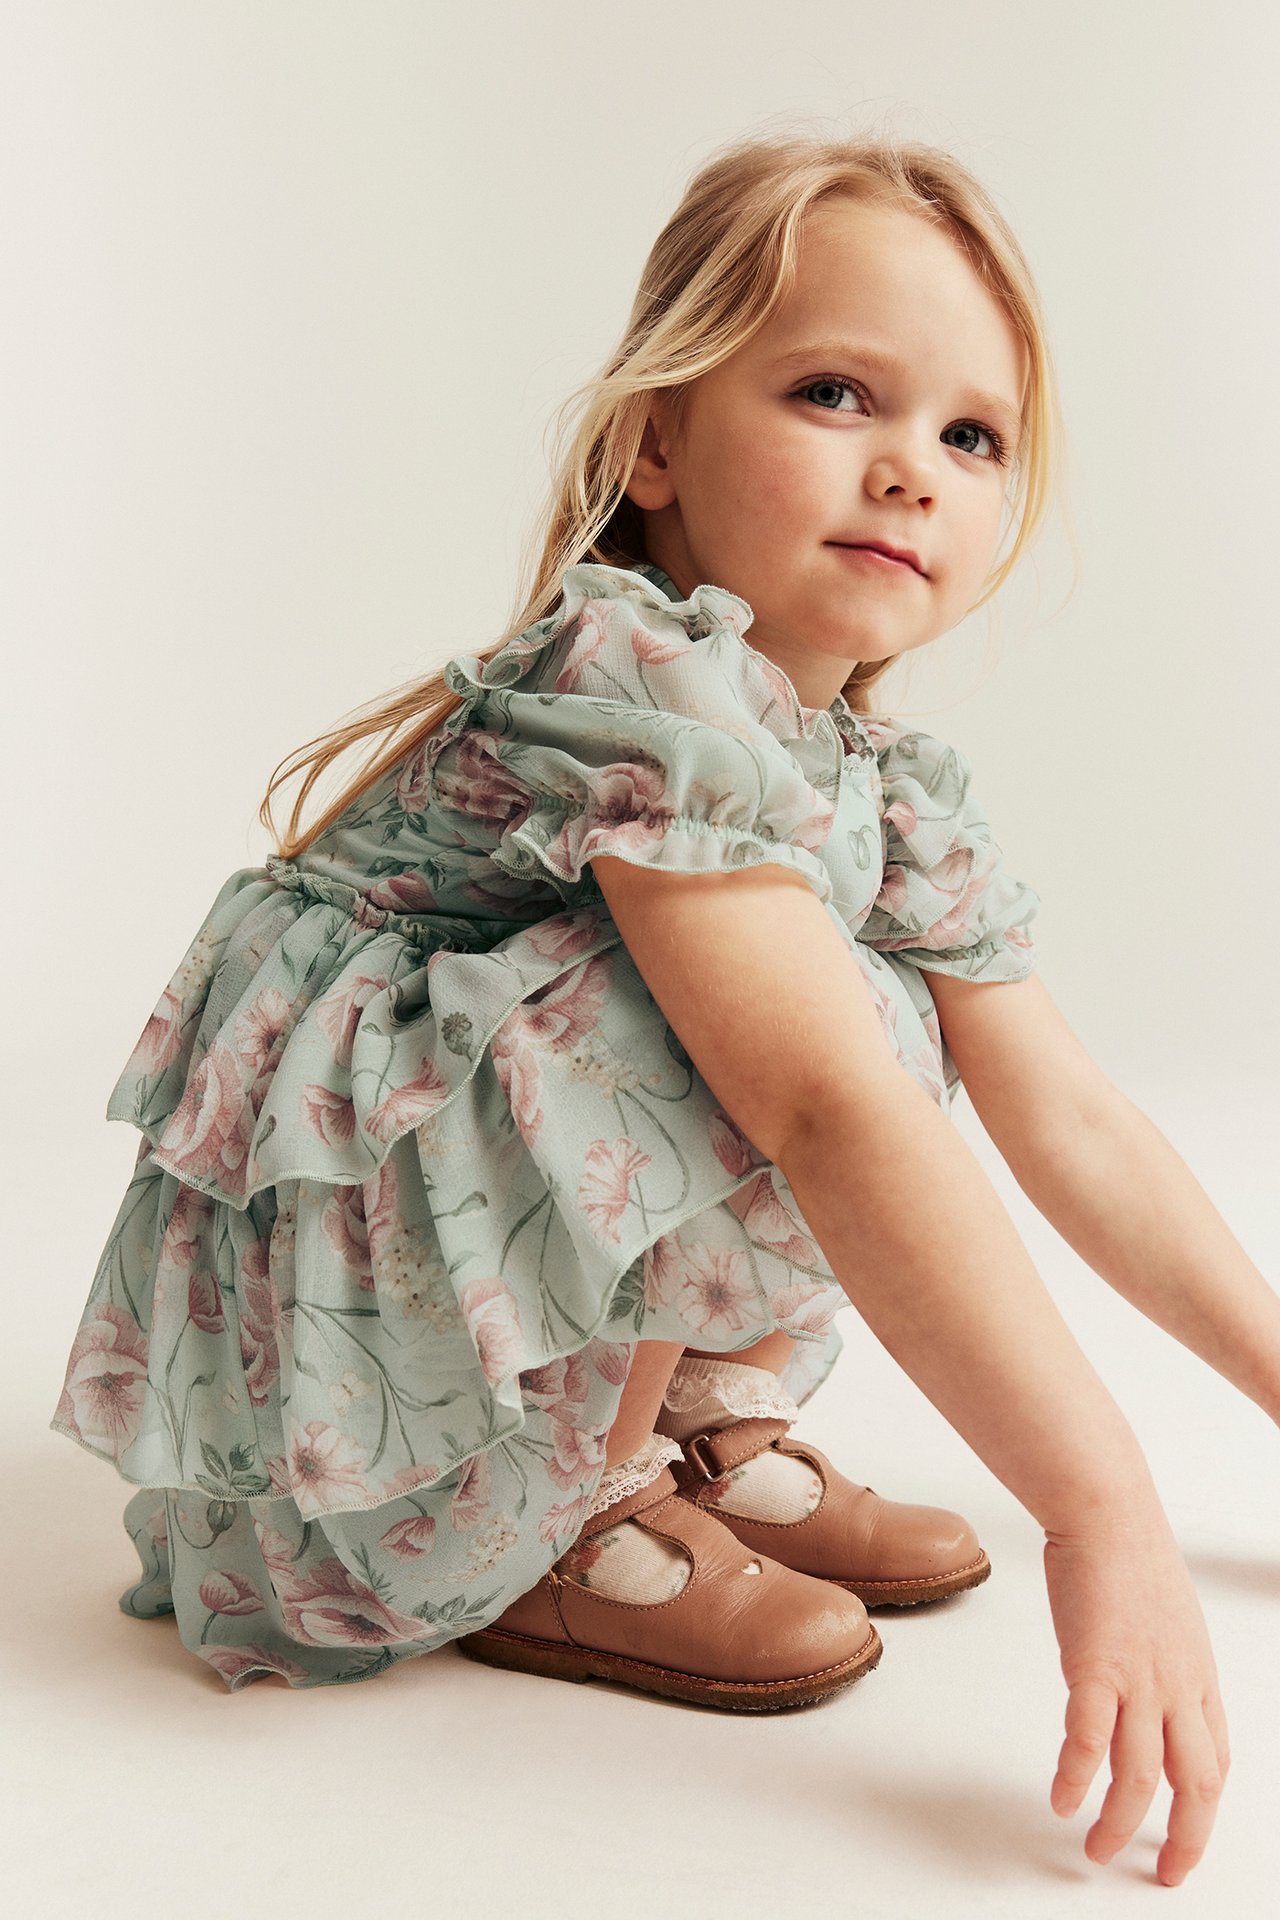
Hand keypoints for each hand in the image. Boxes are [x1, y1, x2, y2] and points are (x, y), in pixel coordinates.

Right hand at [1042, 1513, 1229, 1886]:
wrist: (1108, 1515)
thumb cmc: (1130, 1556)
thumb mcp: (1168, 1621)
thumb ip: (1164, 1665)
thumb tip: (1146, 1695)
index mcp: (1199, 1678)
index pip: (1216, 1761)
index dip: (1202, 1808)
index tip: (1183, 1836)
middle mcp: (1178, 1688)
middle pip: (1196, 1784)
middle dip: (1182, 1838)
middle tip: (1161, 1872)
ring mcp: (1140, 1681)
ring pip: (1140, 1775)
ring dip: (1119, 1822)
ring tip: (1096, 1848)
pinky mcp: (1094, 1668)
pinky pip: (1089, 1741)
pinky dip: (1077, 1778)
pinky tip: (1062, 1799)